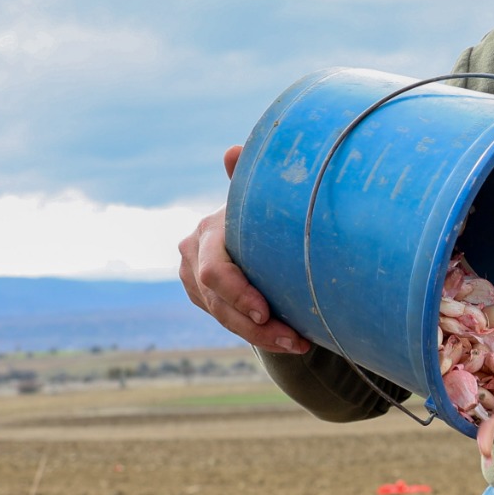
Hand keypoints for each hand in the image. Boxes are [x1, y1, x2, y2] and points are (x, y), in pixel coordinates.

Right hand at [179, 145, 312, 353]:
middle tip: (295, 340)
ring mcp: (193, 280)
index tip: (267, 312)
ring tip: (301, 344)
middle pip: (219, 303)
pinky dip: (258, 335)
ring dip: (263, 336)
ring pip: (224, 318)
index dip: (238, 294)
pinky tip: (290, 342)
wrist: (252, 228)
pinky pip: (228, 323)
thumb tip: (232, 151)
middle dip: (256, 325)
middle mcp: (192, 256)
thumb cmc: (265, 211)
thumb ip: (247, 176)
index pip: (214, 272)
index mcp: (206, 233)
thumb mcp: (259, 196)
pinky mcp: (202, 298)